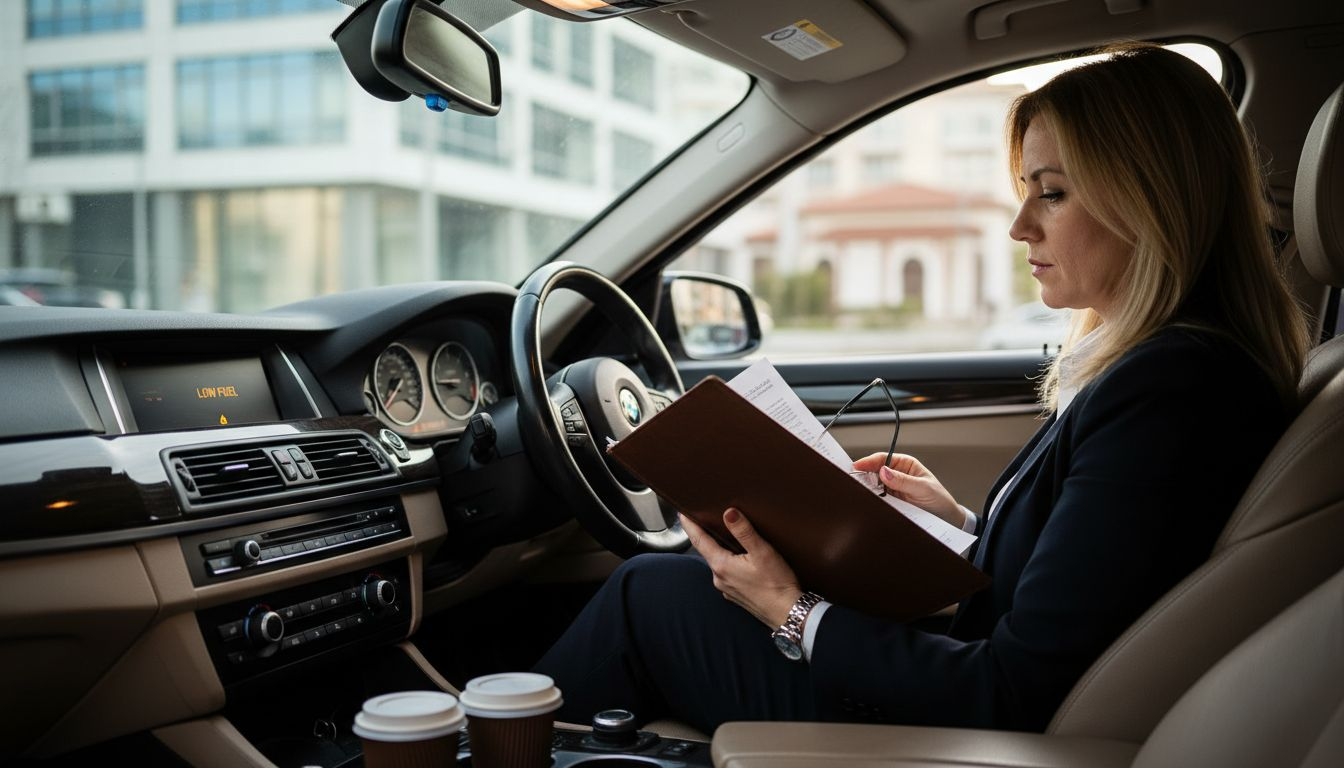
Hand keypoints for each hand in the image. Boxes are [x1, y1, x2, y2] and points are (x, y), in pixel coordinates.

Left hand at [680, 509, 801, 628]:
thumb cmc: (776, 584)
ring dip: (719, 550)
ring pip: (718, 563)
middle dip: (705, 536)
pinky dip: (729, 564)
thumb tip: (729, 513)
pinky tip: (740, 560)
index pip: (699, 540)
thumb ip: (744, 532)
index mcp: (721, 566)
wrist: (787, 613)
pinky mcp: (736, 595)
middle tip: (703, 520)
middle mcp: (719, 578)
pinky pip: (727, 574)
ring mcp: (726, 588)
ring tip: (723, 537)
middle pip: (707, 551)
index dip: (690, 525)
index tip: (682, 514)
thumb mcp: (762, 552)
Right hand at [852, 452, 966, 528]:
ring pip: (874, 486)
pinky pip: (877, 499)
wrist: (945, 519)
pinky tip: (869, 501)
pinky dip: (872, 500)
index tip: (857, 466)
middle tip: (856, 481)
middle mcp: (897, 475)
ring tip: (861, 492)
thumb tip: (884, 471)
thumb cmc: (939, 500)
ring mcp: (892, 489)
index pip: (883, 459)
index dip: (868, 461)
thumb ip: (903, 481)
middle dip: (865, 475)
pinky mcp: (890, 502)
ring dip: (868, 489)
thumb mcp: (923, 488)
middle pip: (874, 472)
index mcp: (905, 465)